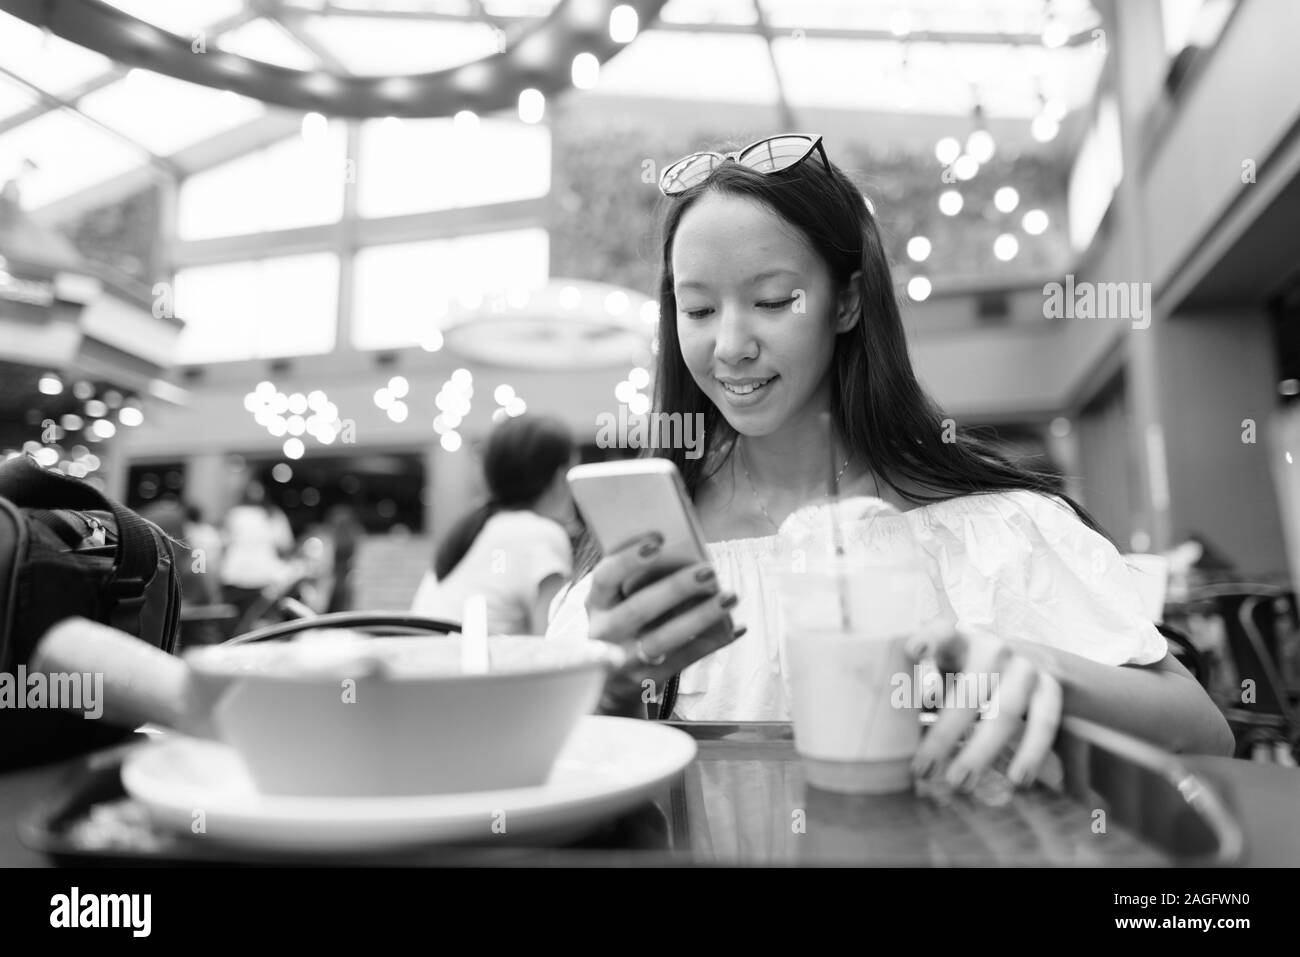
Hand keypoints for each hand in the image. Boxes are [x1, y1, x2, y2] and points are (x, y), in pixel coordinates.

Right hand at [585, 533, 740, 716]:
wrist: (609, 685)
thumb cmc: (622, 625)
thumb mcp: (615, 603)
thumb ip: (637, 580)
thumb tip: (683, 553)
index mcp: (595, 603)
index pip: (605, 576)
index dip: (629, 557)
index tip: (659, 538)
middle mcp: (604, 632)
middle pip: (639, 608)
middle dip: (676, 587)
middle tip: (709, 570)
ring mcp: (623, 660)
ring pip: (664, 638)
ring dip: (701, 616)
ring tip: (730, 597)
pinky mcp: (647, 680)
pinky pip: (685, 659)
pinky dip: (713, 641)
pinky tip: (735, 626)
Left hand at [905, 619, 1062, 790]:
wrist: (1033, 659)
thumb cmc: (970, 672)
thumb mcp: (946, 672)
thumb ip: (923, 696)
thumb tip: (889, 737)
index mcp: (958, 640)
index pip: (942, 632)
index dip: (928, 639)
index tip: (913, 651)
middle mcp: (993, 648)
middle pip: (969, 693)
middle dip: (944, 735)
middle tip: (923, 769)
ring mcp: (1025, 667)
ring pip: (1005, 712)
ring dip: (981, 751)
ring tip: (960, 783)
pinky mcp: (1050, 688)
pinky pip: (1044, 722)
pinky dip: (1031, 752)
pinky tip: (1017, 779)